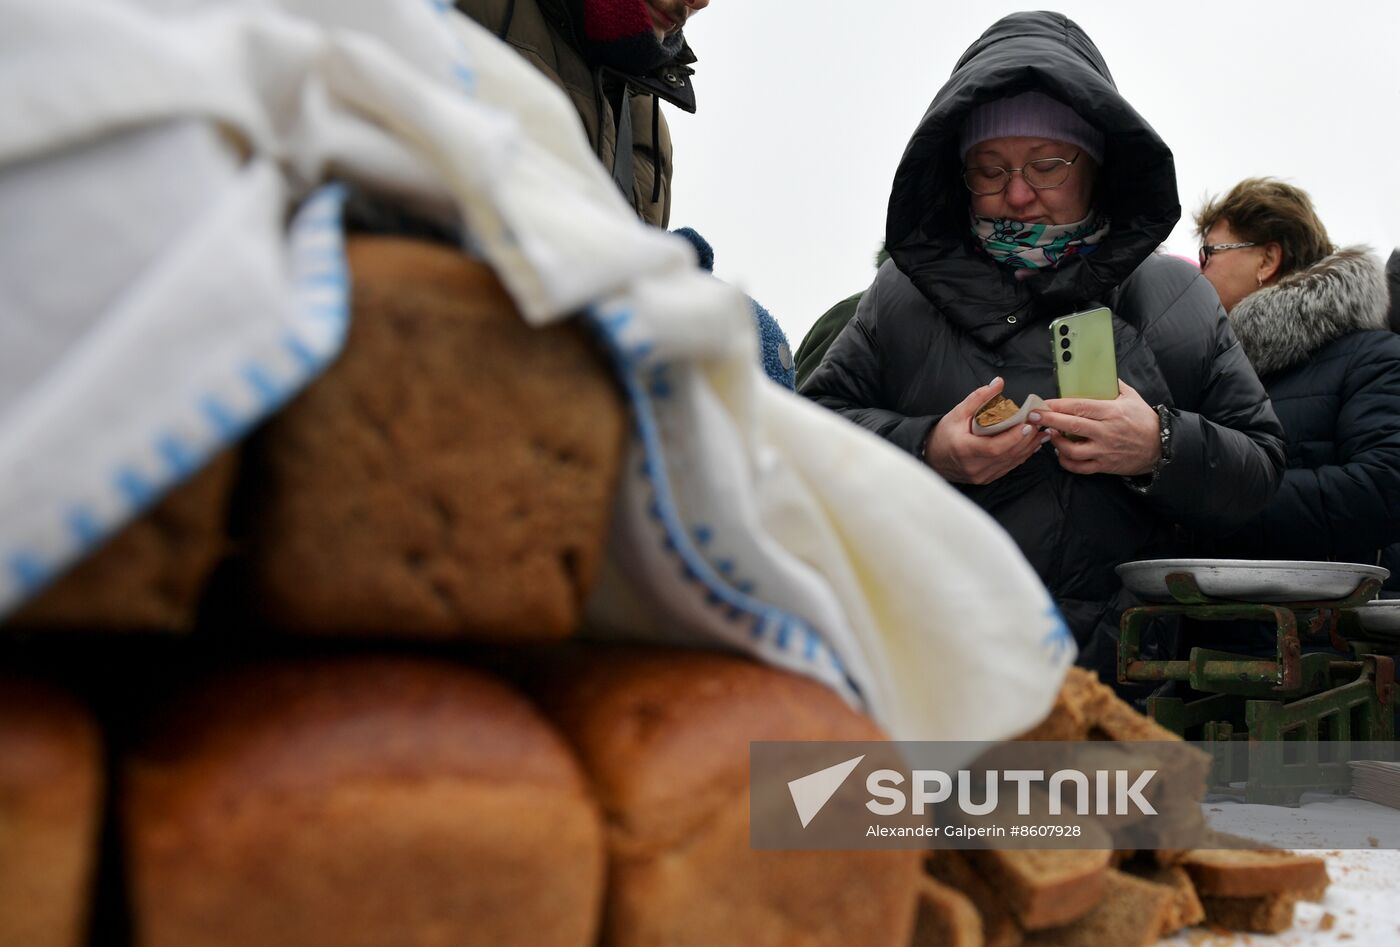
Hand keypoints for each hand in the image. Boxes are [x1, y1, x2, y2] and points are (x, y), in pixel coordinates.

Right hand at [924, 377, 1050, 484]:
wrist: (932, 458)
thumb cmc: (943, 434)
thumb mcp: (958, 412)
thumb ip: (979, 398)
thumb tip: (998, 382)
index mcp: (965, 450)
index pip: (994, 447)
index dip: (1013, 438)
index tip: (1027, 425)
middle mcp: (974, 466)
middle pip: (1007, 455)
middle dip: (1026, 439)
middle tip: (1040, 424)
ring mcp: (981, 476)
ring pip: (1011, 463)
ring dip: (1029, 448)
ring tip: (1042, 433)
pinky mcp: (986, 479)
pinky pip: (1008, 468)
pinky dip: (1022, 456)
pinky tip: (1032, 445)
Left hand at [1038, 379, 1161, 475]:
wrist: (1161, 447)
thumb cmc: (1144, 420)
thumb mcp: (1132, 397)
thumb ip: (1113, 385)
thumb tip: (1099, 373)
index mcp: (1111, 412)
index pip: (1080, 407)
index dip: (1059, 405)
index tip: (1044, 403)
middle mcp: (1106, 432)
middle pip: (1071, 426)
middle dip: (1049, 420)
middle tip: (1033, 416)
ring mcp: (1104, 450)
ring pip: (1072, 450)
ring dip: (1056, 443)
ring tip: (1050, 434)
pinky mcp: (1104, 465)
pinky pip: (1079, 467)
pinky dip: (1065, 462)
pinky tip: (1060, 453)